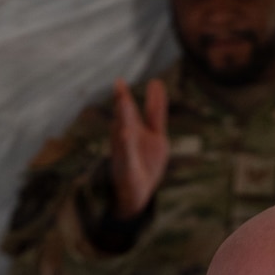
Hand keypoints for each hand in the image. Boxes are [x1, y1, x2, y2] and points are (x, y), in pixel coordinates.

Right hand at [109, 77, 168, 218]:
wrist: (136, 194)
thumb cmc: (144, 161)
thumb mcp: (155, 133)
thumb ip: (155, 110)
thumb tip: (156, 82)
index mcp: (133, 128)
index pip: (131, 108)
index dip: (126, 95)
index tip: (122, 80)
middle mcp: (126, 139)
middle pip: (124, 118)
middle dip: (122, 103)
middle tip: (118, 84)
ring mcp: (126, 154)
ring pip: (124, 134)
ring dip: (122, 119)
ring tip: (122, 103)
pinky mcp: (128, 169)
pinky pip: (127, 156)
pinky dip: (126, 145)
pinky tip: (124, 133)